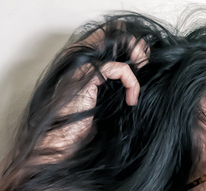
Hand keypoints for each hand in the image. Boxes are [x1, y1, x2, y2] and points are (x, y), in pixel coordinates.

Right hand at [34, 27, 148, 163]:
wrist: (61, 142)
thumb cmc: (82, 126)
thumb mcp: (107, 101)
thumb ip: (117, 85)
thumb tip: (141, 78)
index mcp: (85, 63)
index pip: (111, 38)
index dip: (130, 46)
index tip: (143, 67)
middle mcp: (81, 59)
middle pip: (113, 33)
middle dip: (135, 45)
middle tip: (145, 65)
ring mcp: (81, 66)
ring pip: (116, 42)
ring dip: (136, 58)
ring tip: (141, 78)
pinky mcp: (85, 77)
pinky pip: (117, 68)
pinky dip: (131, 82)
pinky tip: (131, 100)